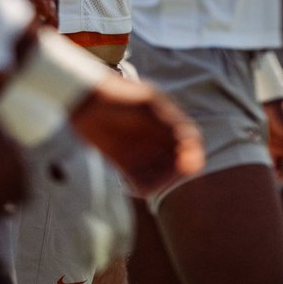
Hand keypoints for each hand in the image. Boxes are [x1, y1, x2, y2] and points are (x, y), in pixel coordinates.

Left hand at [69, 72, 204, 194]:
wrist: (88, 101)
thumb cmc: (120, 97)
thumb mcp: (148, 104)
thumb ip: (169, 121)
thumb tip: (191, 141)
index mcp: (170, 122)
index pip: (191, 141)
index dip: (194, 154)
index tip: (190, 164)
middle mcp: (159, 140)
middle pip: (179, 162)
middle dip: (178, 169)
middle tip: (171, 172)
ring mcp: (144, 153)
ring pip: (162, 175)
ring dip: (161, 180)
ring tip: (148, 175)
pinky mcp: (126, 165)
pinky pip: (142, 183)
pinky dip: (144, 186)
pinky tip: (137, 183)